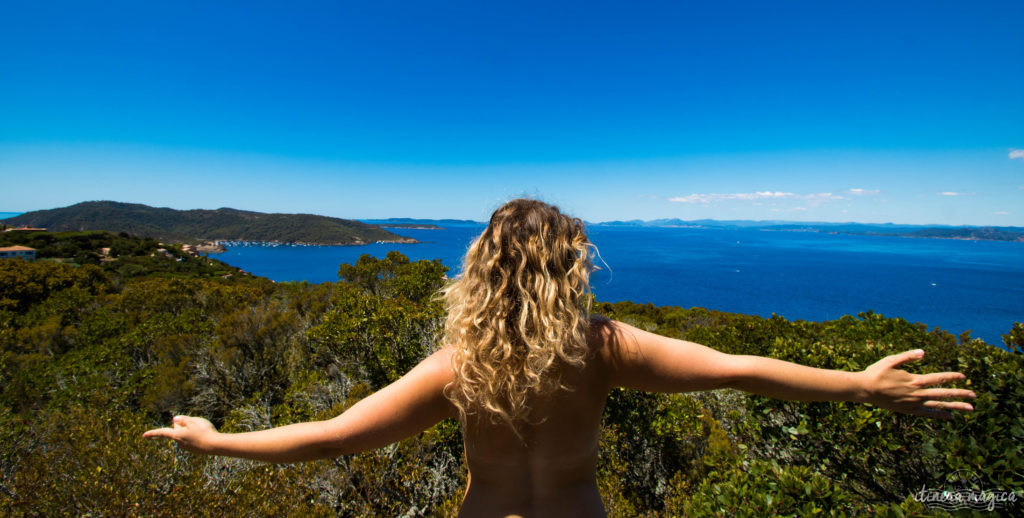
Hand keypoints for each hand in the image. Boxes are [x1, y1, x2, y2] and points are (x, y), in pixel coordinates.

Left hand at [142, 415, 218, 453]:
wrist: (214, 445)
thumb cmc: (203, 432)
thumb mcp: (193, 421)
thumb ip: (183, 419)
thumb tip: (174, 419)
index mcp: (176, 435)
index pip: (162, 432)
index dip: (152, 433)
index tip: (143, 436)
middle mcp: (179, 442)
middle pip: (177, 430)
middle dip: (182, 425)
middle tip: (194, 422)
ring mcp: (186, 447)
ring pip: (184, 435)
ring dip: (190, 431)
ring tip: (201, 430)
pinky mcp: (192, 450)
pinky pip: (190, 440)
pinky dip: (195, 436)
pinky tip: (203, 436)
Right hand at [859, 349, 975, 418]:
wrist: (864, 390)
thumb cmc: (876, 373)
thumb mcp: (891, 360)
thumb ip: (908, 356)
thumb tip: (923, 352)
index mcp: (914, 380)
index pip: (938, 378)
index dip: (952, 377)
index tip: (964, 377)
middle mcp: (917, 393)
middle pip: (943, 393)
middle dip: (960, 394)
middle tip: (974, 395)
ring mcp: (914, 403)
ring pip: (939, 405)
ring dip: (955, 406)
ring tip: (969, 409)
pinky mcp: (909, 410)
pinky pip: (928, 413)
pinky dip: (939, 414)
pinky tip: (949, 416)